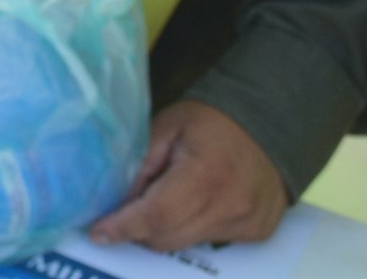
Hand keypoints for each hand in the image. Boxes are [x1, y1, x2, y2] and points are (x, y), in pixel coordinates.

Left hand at [91, 101, 288, 253]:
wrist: (268, 125)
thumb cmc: (210, 122)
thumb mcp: (166, 127)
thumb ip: (141, 164)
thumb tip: (117, 202)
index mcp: (205, 176)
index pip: (157, 215)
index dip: (124, 227)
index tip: (98, 232)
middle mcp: (230, 207)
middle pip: (168, 238)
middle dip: (138, 230)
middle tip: (125, 211)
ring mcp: (248, 224)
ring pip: (187, 244)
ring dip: (166, 229)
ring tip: (163, 200)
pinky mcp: (258, 234)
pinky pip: (210, 242)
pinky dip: (192, 229)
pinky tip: (193, 205)